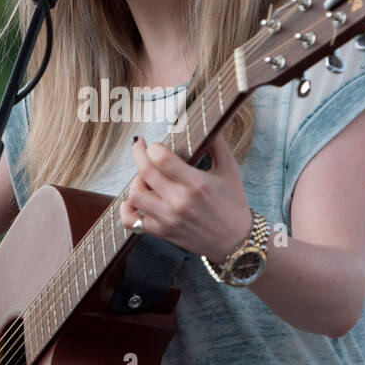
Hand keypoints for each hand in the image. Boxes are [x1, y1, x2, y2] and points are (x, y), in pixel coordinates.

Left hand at [119, 134, 252, 260]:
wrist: (237, 242)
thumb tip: (207, 121)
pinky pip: (131, 221)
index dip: (153, 147)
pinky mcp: (163, 232)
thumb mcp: (230, 170)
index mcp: (196, 184)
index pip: (161, 158)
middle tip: (140, 147)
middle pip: (144, 172)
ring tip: (144, 177)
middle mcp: (180, 202)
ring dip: (135, 181)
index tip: (154, 144)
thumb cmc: (233, 203)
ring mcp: (168, 219)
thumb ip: (217, 144)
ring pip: (135, 195)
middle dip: (138, 153)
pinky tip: (134, 201)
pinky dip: (127, 209)